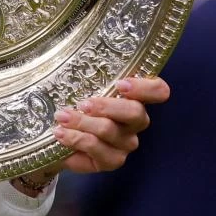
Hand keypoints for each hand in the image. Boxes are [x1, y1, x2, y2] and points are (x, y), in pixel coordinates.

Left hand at [41, 76, 169, 178]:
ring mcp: (125, 143)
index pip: (157, 91)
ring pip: (110, 131)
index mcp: (134, 99)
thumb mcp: (80, 87)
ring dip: (82, 123)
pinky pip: (97, 150)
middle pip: (135, 112)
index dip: (145, 87)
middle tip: (82, 104)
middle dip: (106, 106)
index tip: (121, 84)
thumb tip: (68, 54)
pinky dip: (76, 140)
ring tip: (61, 117)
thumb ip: (86, 75)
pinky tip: (61, 134)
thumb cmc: (74, 106)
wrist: (57, 138)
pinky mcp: (111, 161)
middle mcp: (134, 122)